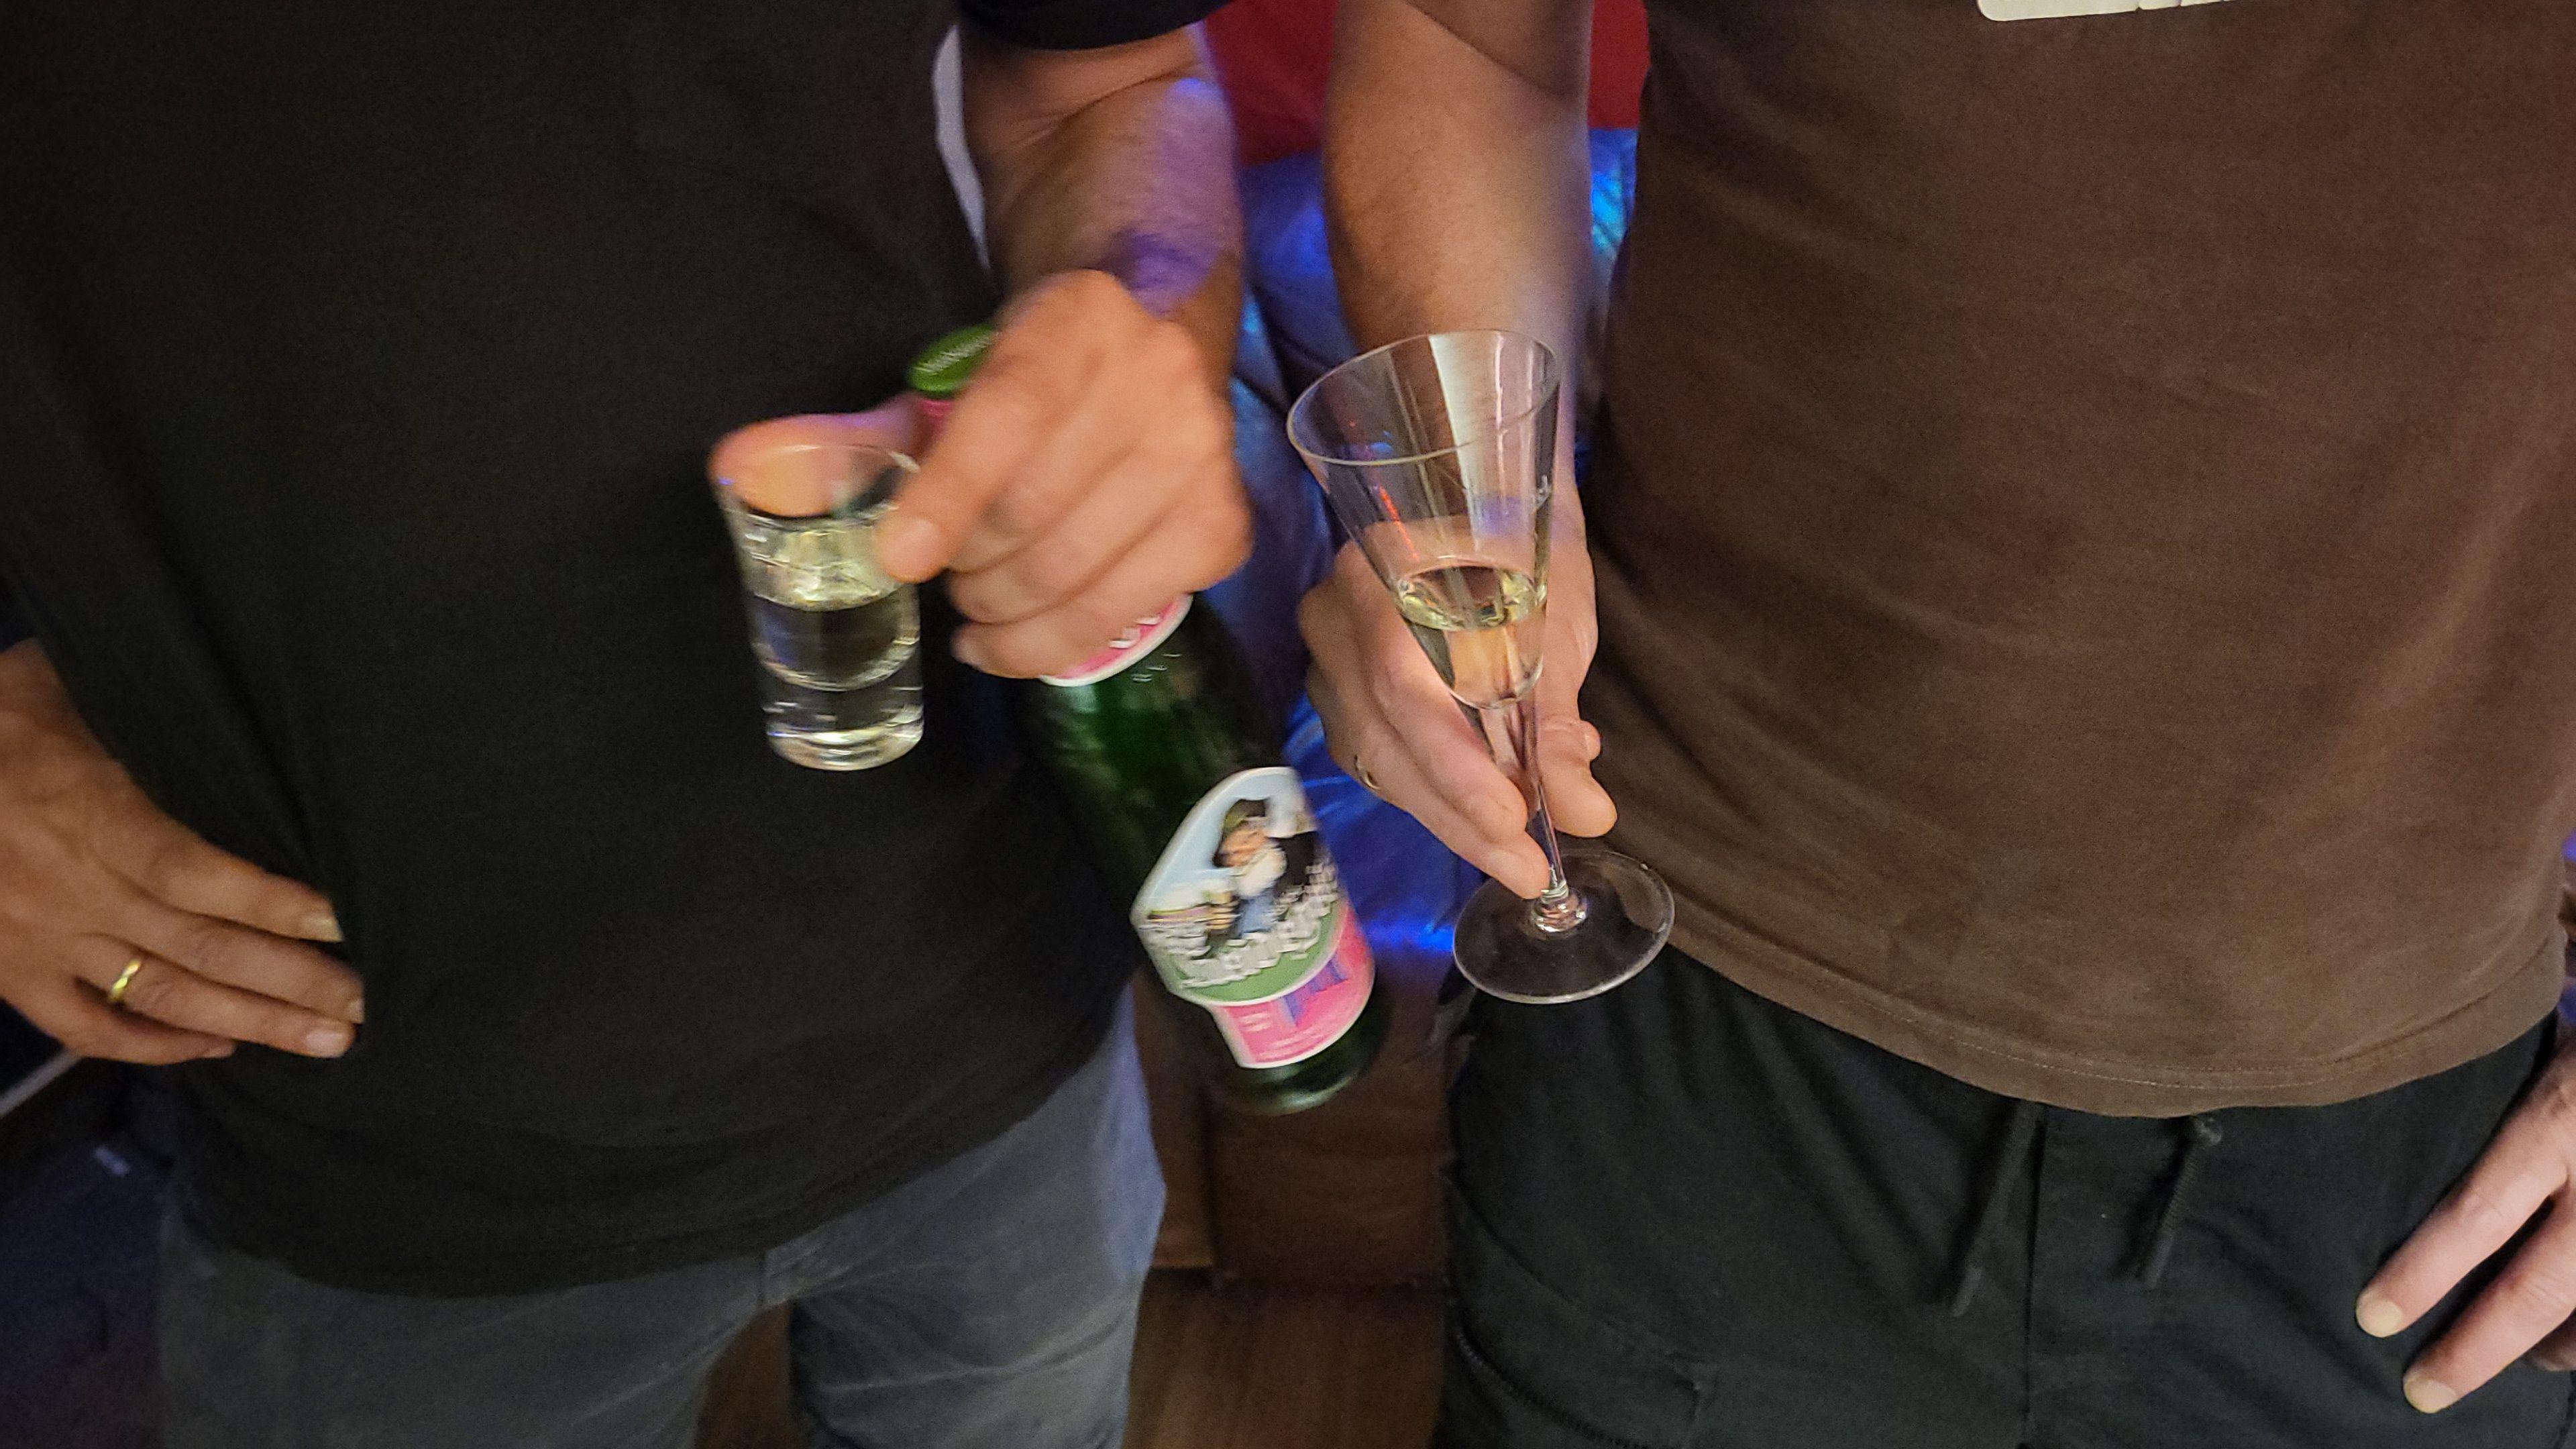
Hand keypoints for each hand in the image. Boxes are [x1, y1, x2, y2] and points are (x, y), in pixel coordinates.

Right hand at [0, 642, 360, 1062]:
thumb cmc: (1, 716)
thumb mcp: (69, 686)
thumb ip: (152, 716)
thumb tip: (247, 712)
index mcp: (89, 817)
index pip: (193, 873)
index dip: (271, 903)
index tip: (343, 922)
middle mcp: (72, 890)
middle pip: (199, 948)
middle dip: (290, 982)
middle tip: (365, 1004)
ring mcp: (41, 940)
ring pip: (160, 997)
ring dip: (249, 1024)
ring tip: (326, 1039)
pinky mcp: (11, 973)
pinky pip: (88, 1028)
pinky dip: (156, 1046)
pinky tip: (219, 1047)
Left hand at [875, 270, 1250, 677]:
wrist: (1158, 328)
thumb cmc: (1040, 366)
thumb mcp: (959, 370)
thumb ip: (866, 428)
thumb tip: (745, 468)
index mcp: (1079, 319)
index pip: (1010, 414)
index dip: (948, 493)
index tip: (896, 558)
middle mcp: (1159, 380)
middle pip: (1036, 512)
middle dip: (968, 566)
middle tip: (943, 576)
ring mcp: (1203, 455)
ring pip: (1078, 573)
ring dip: (1004, 613)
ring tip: (976, 608)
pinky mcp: (1224, 522)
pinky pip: (1131, 609)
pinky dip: (1058, 642)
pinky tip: (1017, 636)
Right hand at [1297, 487, 1612, 898]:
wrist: (1490, 497)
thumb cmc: (1527, 542)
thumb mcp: (1556, 620)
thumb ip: (1556, 718)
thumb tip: (1587, 814)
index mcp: (1379, 567)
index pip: (1402, 683)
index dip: (1454, 764)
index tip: (1514, 820)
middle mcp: (1333, 613)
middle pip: (1384, 735)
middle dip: (1458, 814)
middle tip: (1525, 869)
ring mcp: (1326, 656)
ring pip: (1377, 760)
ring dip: (1447, 817)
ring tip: (1517, 855)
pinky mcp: (1338, 693)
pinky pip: (1376, 761)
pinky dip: (1432, 797)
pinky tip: (1484, 816)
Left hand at [2358, 1030, 2575, 1411]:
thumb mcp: (2540, 1040)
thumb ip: (2486, 1088)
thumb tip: (2398, 1118)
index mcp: (2559, 1123)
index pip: (2479, 1215)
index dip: (2424, 1273)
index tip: (2372, 1316)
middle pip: (2542, 1289)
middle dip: (2478, 1348)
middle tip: (2422, 1390)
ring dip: (2555, 1347)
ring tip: (2517, 1362)